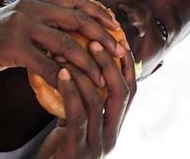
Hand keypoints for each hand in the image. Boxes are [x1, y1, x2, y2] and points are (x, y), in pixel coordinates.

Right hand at [0, 0, 126, 89]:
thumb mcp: (17, 28)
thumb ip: (42, 28)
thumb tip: (71, 39)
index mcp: (35, 2)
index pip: (76, 1)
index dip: (100, 13)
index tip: (117, 28)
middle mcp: (31, 8)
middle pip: (78, 18)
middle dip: (103, 35)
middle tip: (120, 51)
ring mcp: (20, 25)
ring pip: (67, 42)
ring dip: (88, 62)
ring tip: (102, 77)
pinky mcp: (10, 46)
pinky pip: (45, 64)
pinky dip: (63, 77)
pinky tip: (73, 88)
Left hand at [36, 43, 134, 158]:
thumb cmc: (59, 150)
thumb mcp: (77, 124)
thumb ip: (84, 102)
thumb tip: (82, 64)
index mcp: (115, 127)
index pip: (130, 91)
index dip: (128, 65)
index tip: (120, 42)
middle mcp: (111, 137)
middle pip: (120, 93)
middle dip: (109, 65)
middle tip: (94, 43)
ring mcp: (97, 147)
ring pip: (97, 102)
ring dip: (84, 74)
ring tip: (68, 55)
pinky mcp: (78, 152)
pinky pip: (77, 116)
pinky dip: (70, 92)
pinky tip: (60, 74)